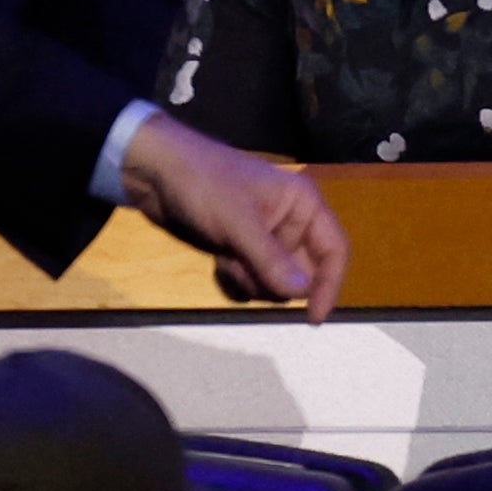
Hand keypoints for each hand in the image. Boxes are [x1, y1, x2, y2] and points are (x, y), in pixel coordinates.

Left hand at [116, 114, 350, 318]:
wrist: (157, 173)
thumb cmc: (205, 185)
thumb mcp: (238, 223)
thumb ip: (270, 259)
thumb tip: (302, 293)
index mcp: (303, 204)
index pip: (335, 250)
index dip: (329, 284)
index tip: (313, 317)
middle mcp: (291, 221)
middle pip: (305, 271)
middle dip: (276, 281)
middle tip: (247, 272)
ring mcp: (266, 237)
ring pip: (277, 280)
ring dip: (254, 281)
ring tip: (229, 261)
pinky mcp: (243, 248)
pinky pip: (253, 278)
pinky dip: (238, 278)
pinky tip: (219, 262)